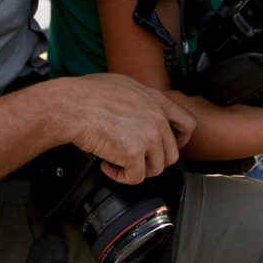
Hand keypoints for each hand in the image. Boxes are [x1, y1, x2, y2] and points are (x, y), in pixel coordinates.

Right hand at [61, 73, 195, 183]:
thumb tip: (140, 109)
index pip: (188, 124)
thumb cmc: (89, 93)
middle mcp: (158, 118)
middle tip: (135, 159)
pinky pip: (136, 177)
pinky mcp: (135, 153)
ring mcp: (149, 137)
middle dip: (152, 160)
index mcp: (158, 101)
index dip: (180, 140)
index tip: (167, 146)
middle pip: (172, 154)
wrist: (74, 106)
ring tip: (119, 162)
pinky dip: (121, 176)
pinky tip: (108, 165)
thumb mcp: (125, 85)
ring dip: (137, 170)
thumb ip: (142, 99)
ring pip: (156, 168)